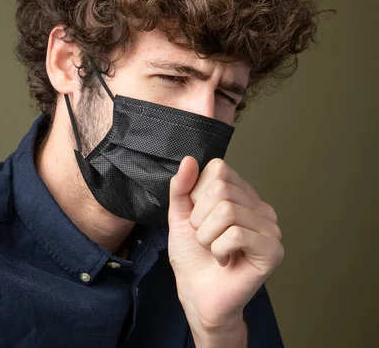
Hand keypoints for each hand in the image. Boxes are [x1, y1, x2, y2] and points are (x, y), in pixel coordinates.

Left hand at [167, 156, 283, 336]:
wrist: (197, 294)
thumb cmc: (192, 256)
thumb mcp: (180, 216)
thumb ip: (182, 187)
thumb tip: (189, 159)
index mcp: (241, 194)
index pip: (218, 169)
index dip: (197, 194)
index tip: (199, 218)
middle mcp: (260, 206)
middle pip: (221, 189)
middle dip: (199, 218)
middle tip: (205, 238)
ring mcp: (270, 228)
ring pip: (227, 211)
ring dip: (207, 236)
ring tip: (214, 249)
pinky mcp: (272, 250)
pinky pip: (236, 234)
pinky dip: (219, 250)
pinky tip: (224, 259)